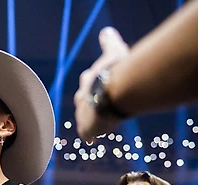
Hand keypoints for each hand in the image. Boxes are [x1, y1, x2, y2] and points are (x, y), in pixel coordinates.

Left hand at [74, 27, 130, 141]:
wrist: (111, 93)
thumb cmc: (116, 71)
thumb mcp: (114, 50)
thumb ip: (109, 41)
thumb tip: (106, 31)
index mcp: (87, 80)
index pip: (88, 81)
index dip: (95, 84)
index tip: (101, 86)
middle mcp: (81, 97)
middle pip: (82, 100)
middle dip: (89, 103)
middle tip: (99, 105)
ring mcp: (82, 114)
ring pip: (83, 118)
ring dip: (91, 120)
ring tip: (100, 122)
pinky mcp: (86, 129)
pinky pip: (87, 134)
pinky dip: (90, 135)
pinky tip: (93, 139)